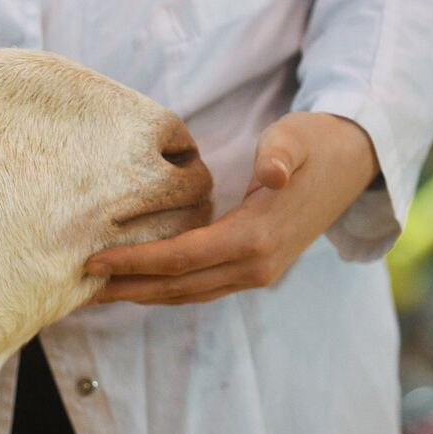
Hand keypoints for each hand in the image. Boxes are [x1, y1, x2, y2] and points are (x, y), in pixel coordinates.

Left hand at [85, 112, 379, 304]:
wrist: (353, 162)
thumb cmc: (314, 143)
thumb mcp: (295, 138)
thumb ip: (280, 156)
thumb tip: (272, 173)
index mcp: (256, 238)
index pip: (181, 259)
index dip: (136, 262)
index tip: (94, 260)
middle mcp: (255, 266)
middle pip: (177, 287)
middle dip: (126, 289)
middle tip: (79, 288)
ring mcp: (256, 274)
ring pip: (187, 294)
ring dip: (142, 295)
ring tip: (98, 292)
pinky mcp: (254, 270)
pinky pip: (200, 287)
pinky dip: (165, 289)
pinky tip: (136, 283)